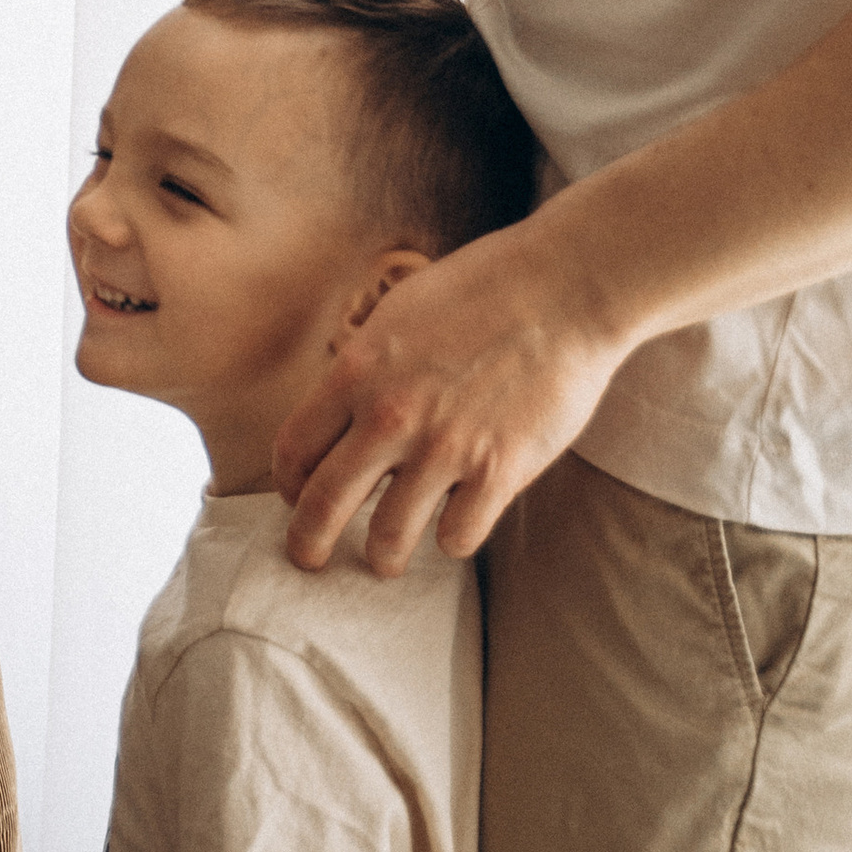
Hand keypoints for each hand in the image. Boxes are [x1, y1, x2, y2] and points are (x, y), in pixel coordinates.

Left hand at [273, 221, 623, 571]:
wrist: (562, 290)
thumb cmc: (480, 291)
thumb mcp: (396, 316)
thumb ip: (365, 370)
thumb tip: (344, 414)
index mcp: (356, 372)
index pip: (294, 449)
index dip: (289, 484)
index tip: (296, 497)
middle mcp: (389, 417)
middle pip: (323, 505)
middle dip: (308, 543)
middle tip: (308, 560)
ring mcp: (444, 449)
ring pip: (388, 537)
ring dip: (382, 556)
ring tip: (385, 560)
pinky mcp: (498, 472)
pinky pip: (456, 537)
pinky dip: (451, 539)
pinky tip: (453, 526)